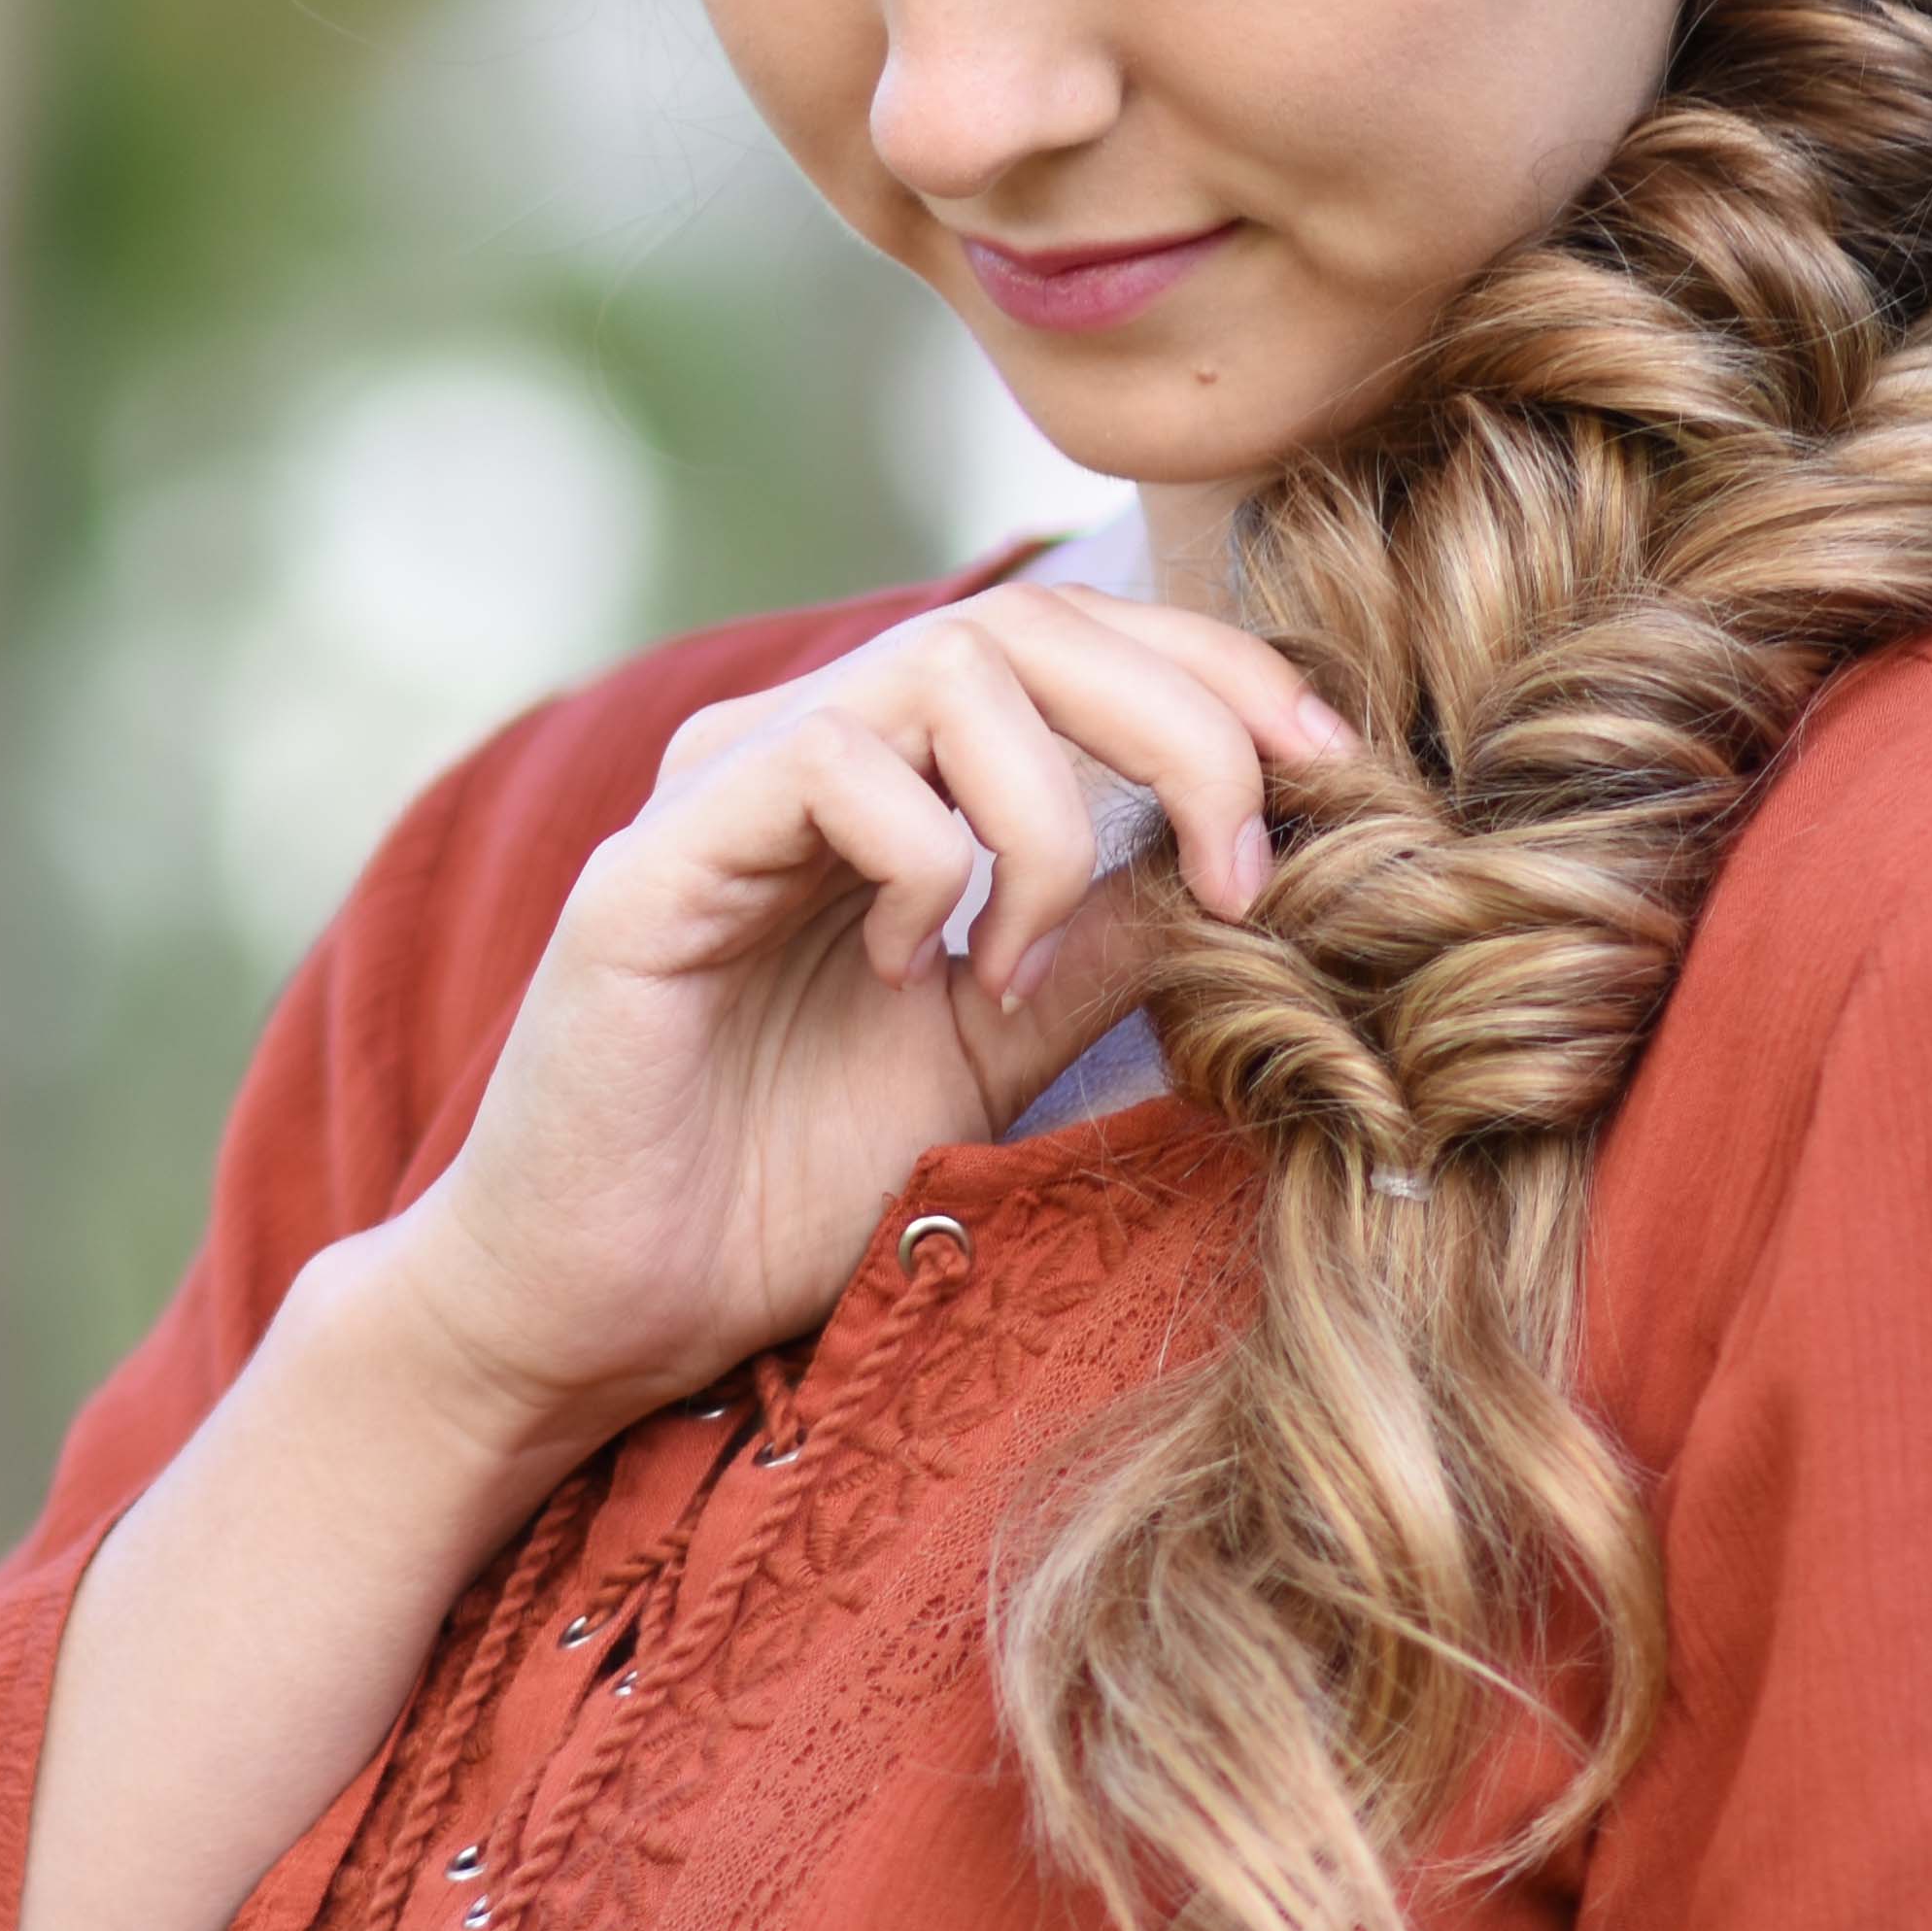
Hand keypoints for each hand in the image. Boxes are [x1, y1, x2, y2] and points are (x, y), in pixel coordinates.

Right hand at [370, 583, 1348, 1453]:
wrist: (600, 1308)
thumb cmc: (773, 1182)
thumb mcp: (996, 1048)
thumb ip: (1103, 941)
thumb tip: (1250, 859)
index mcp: (888, 776)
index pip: (1070, 643)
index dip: (1216, 675)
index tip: (1331, 771)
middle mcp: (800, 744)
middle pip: (1029, 622)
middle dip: (1183, 720)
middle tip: (1245, 862)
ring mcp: (720, 786)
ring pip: (944, 670)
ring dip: (1050, 818)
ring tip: (1023, 969)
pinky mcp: (654, 860)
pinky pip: (830, 766)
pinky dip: (924, 863)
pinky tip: (905, 975)